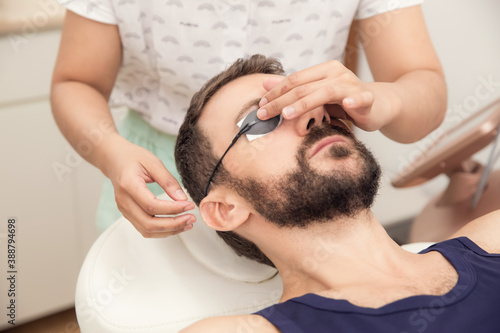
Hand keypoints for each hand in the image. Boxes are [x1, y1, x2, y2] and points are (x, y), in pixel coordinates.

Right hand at [101, 135, 195, 237]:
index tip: (189, 205)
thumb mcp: (154, 163)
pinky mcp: (128, 214)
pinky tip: (176, 225)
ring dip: (169, 230)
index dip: (173, 209)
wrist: (115, 159)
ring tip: (187, 223)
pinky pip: (145, 228)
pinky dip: (162, 230)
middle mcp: (124, 201)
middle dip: (173, 224)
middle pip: (149, 223)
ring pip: (147, 230)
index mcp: (128, 185)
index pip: (151, 205)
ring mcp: (124, 210)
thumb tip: (183, 199)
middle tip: (191, 218)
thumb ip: (168, 181)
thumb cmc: (133, 158)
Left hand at [257, 60, 388, 131]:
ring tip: (287, 114)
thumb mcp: (316, 94)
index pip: (294, 80)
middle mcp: (336, 74)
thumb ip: (293, 89)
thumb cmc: (344, 101)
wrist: (379, 104)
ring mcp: (352, 85)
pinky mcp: (367, 98)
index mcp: (323, 70)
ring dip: (305, 103)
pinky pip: (360, 98)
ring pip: (325, 92)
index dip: (276, 92)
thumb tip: (265, 84)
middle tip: (264, 114)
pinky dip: (354, 100)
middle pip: (304, 87)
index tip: (259, 105)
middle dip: (281, 101)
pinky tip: (347, 103)